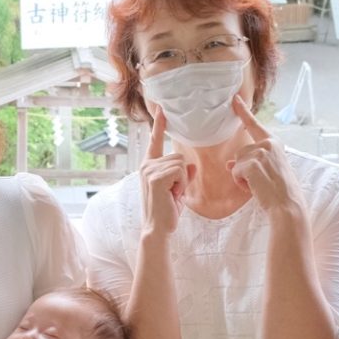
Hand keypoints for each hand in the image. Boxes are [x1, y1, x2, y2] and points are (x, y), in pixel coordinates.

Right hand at [137, 110, 189, 236]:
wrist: (158, 228)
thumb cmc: (167, 210)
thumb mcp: (177, 189)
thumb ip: (182, 175)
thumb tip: (191, 166)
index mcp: (149, 166)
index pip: (155, 141)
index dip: (159, 125)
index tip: (162, 109)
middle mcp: (146, 165)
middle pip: (179, 156)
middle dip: (183, 175)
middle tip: (173, 192)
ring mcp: (149, 170)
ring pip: (181, 164)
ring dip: (183, 181)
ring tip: (172, 194)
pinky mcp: (155, 177)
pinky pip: (181, 171)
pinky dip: (182, 184)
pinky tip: (172, 195)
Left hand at [228, 96, 301, 216]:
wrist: (287, 204)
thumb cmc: (279, 190)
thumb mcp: (266, 170)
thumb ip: (250, 161)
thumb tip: (229, 163)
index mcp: (274, 142)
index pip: (254, 125)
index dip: (243, 112)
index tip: (234, 99)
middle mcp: (268, 143)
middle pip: (240, 152)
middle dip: (244, 168)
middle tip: (261, 181)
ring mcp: (260, 152)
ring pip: (236, 162)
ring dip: (243, 176)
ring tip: (259, 184)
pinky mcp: (252, 162)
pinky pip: (235, 172)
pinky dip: (241, 183)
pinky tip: (255, 187)